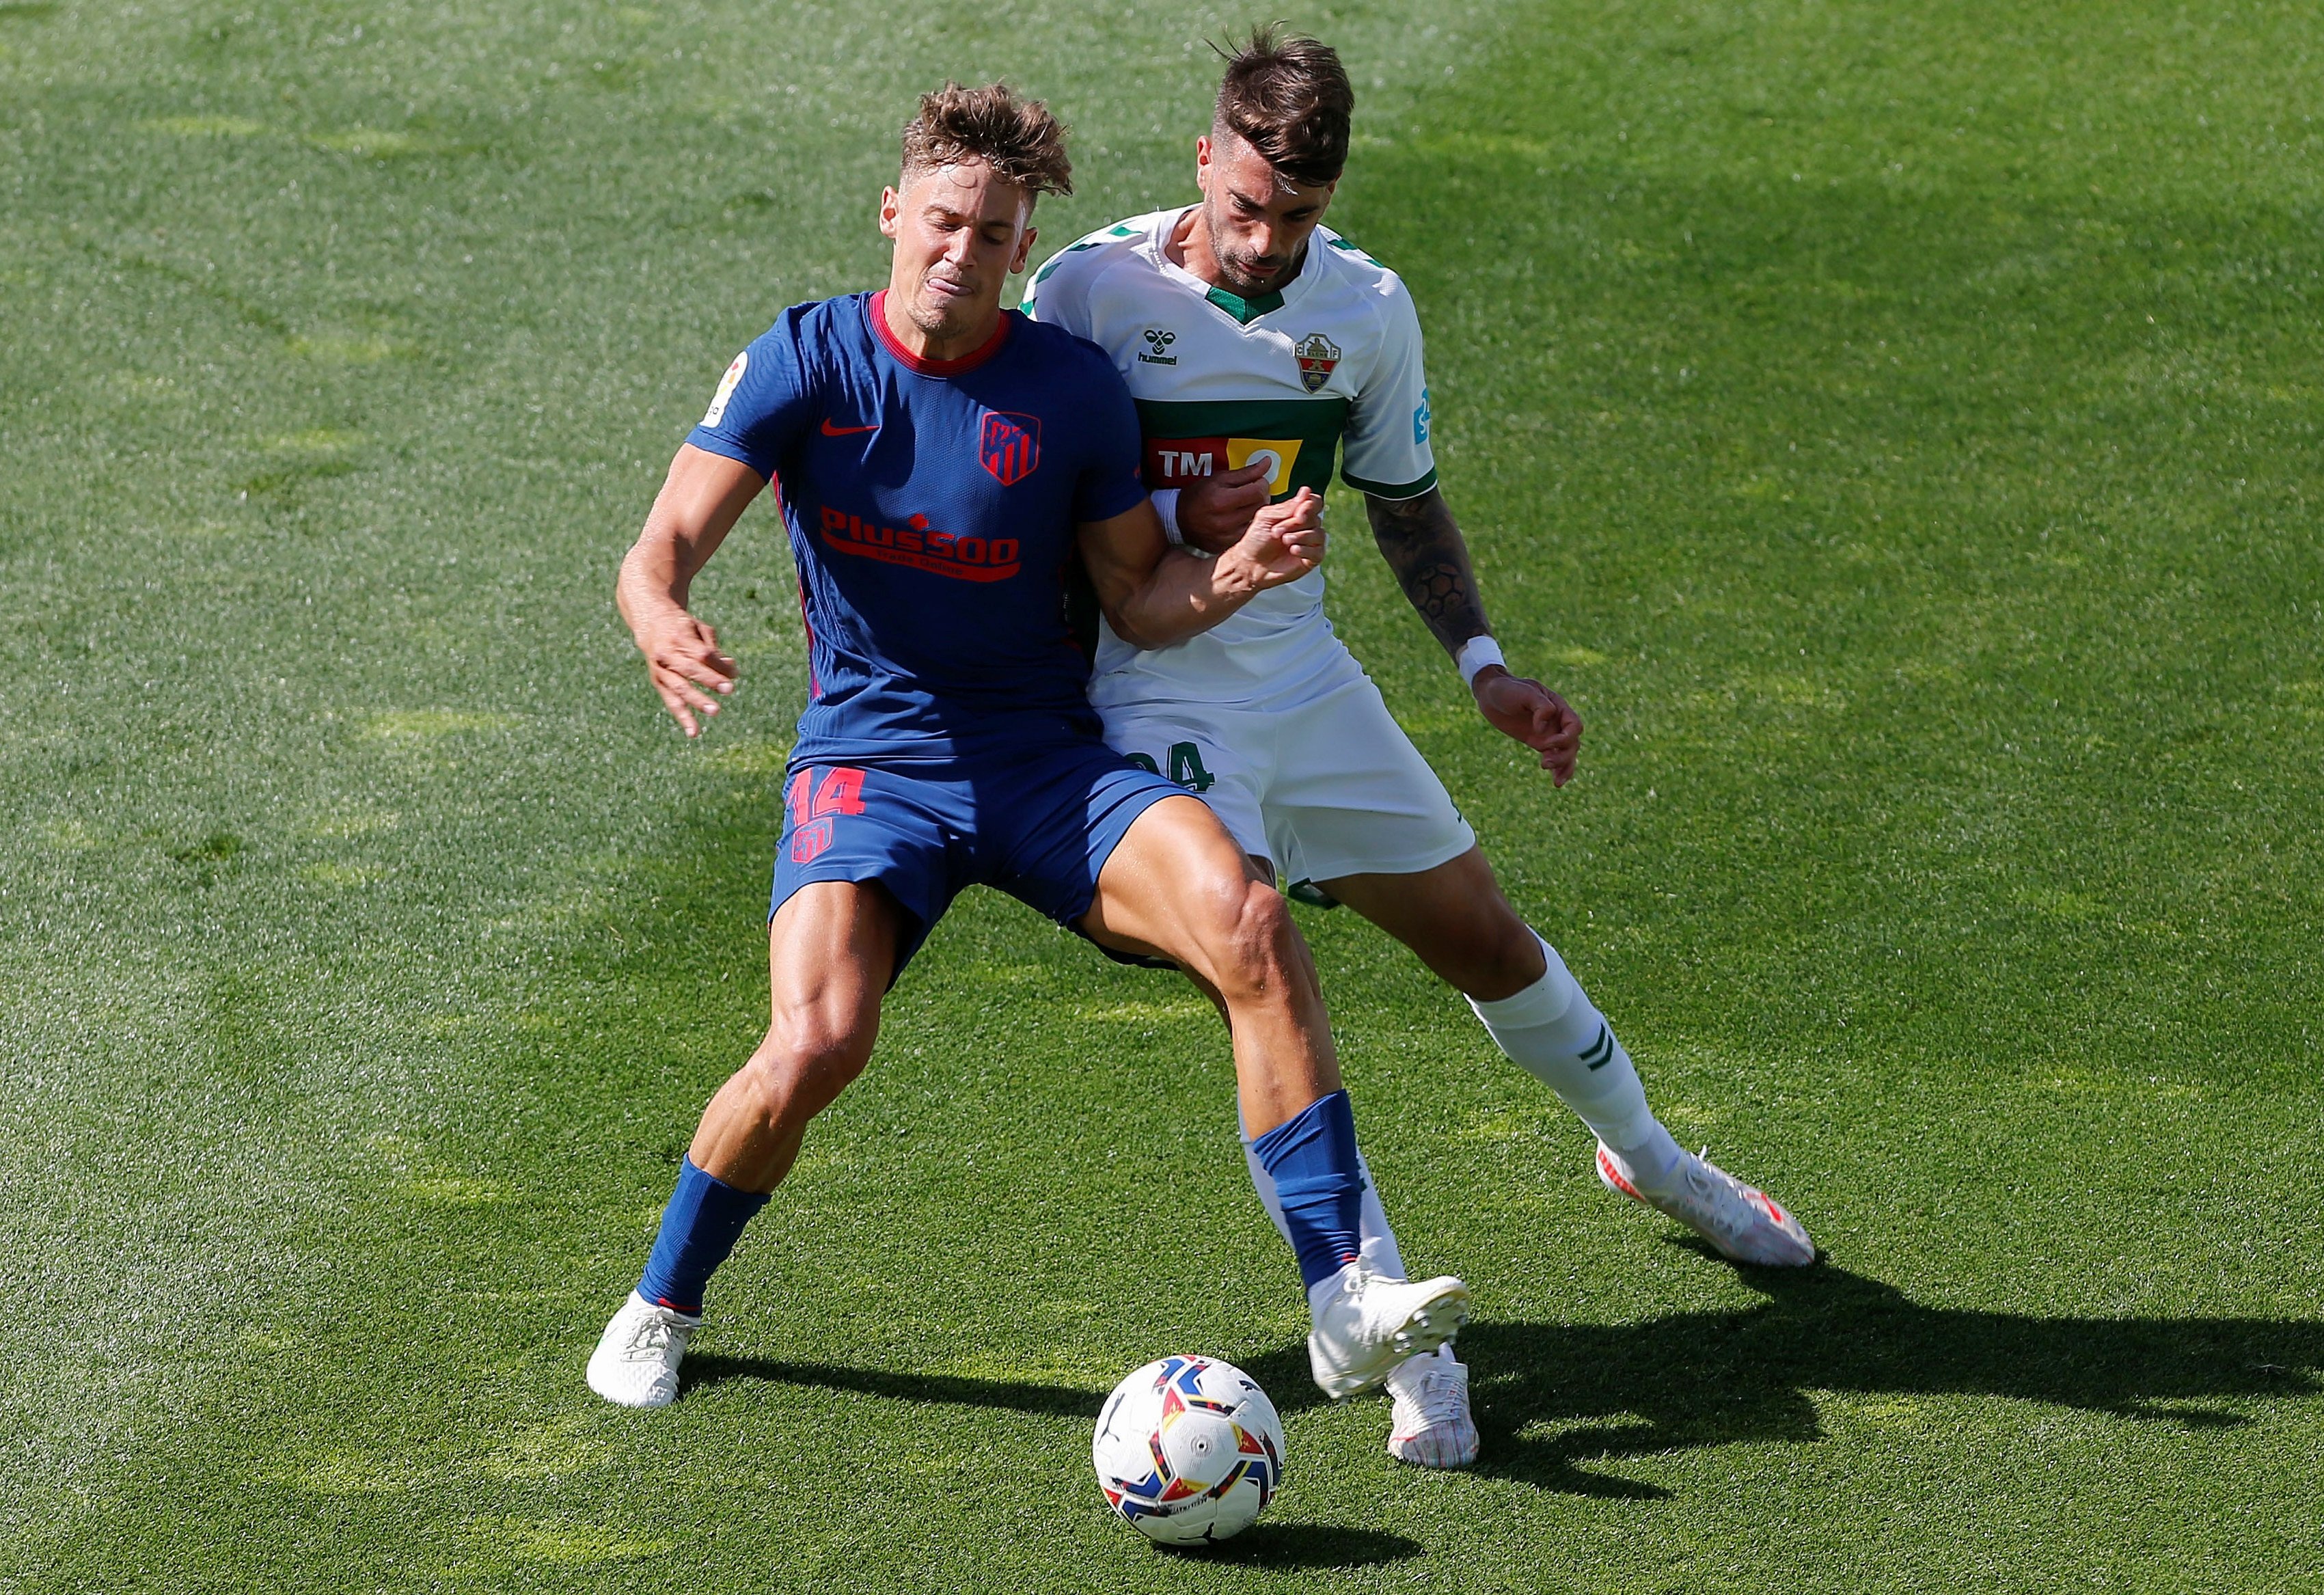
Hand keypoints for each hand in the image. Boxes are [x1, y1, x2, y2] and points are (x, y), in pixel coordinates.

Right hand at [633, 605, 736, 737]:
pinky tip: (694, 732)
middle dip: (710, 680)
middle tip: (729, 690)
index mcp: (679, 637)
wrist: (651, 624)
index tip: (734, 673)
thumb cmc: (683, 627)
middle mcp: (667, 654)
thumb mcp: (700, 629)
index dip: (719, 664)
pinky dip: (683, 717)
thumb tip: (731, 668)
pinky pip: (671, 701)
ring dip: (697, 701)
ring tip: (715, 711)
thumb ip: (714, 648)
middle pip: (690, 669)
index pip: (702, 653)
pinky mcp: (658, 682)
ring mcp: (660, 669)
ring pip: (679, 688)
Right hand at [1178, 459, 1272, 554]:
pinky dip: (1247, 523)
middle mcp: (1224, 521)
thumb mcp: (1218, 478)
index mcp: (1221, 500)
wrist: (1177, 520)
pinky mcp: (1227, 545)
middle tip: (1253, 491)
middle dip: (1260, 495)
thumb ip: (1245, 472)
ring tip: (1244, 504)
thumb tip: (1267, 463)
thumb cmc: (1196, 496)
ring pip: (1256, 520)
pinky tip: (1239, 518)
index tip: (1258, 481)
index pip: (1258, 491)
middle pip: (1260, 506)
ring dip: (1255, 510)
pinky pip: (1247, 532)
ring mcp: (1226, 536)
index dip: (1262, 483)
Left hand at [1215, 487, 1324, 592]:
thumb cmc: (1256, 540)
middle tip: (1277, 531)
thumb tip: (1306, 492)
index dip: (1310, 506)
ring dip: (1299, 536)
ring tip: (1284, 541)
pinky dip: (1305, 549)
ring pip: (1318, 534)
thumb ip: (1288, 506)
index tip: (1298, 513)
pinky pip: (1318, 551)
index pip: (1314, 503)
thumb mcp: (1268, 517)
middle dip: (1295, 525)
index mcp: (1295, 513)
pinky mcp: (1310, 559)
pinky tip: (1293, 550)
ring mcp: (1309, 543)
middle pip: (1315, 518)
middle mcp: (1305, 527)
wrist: (1249, 564)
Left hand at [1472, 666, 1581, 784]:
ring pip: (1566, 753)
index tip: (1547, 743)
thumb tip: (1542, 729)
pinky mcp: (1537, 741)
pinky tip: (1557, 782)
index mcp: (1558, 707)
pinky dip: (1557, 769)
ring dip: (1564, 767)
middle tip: (1545, 763)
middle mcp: (1556, 721)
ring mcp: (1548, 732)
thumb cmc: (1508, 689)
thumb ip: (1540, 706)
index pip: (1574, 726)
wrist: (1490, 694)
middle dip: (1563, 756)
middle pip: (1572, 743)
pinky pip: (1553, 756)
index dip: (1566, 738)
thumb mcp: (1525, 692)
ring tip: (1556, 782)